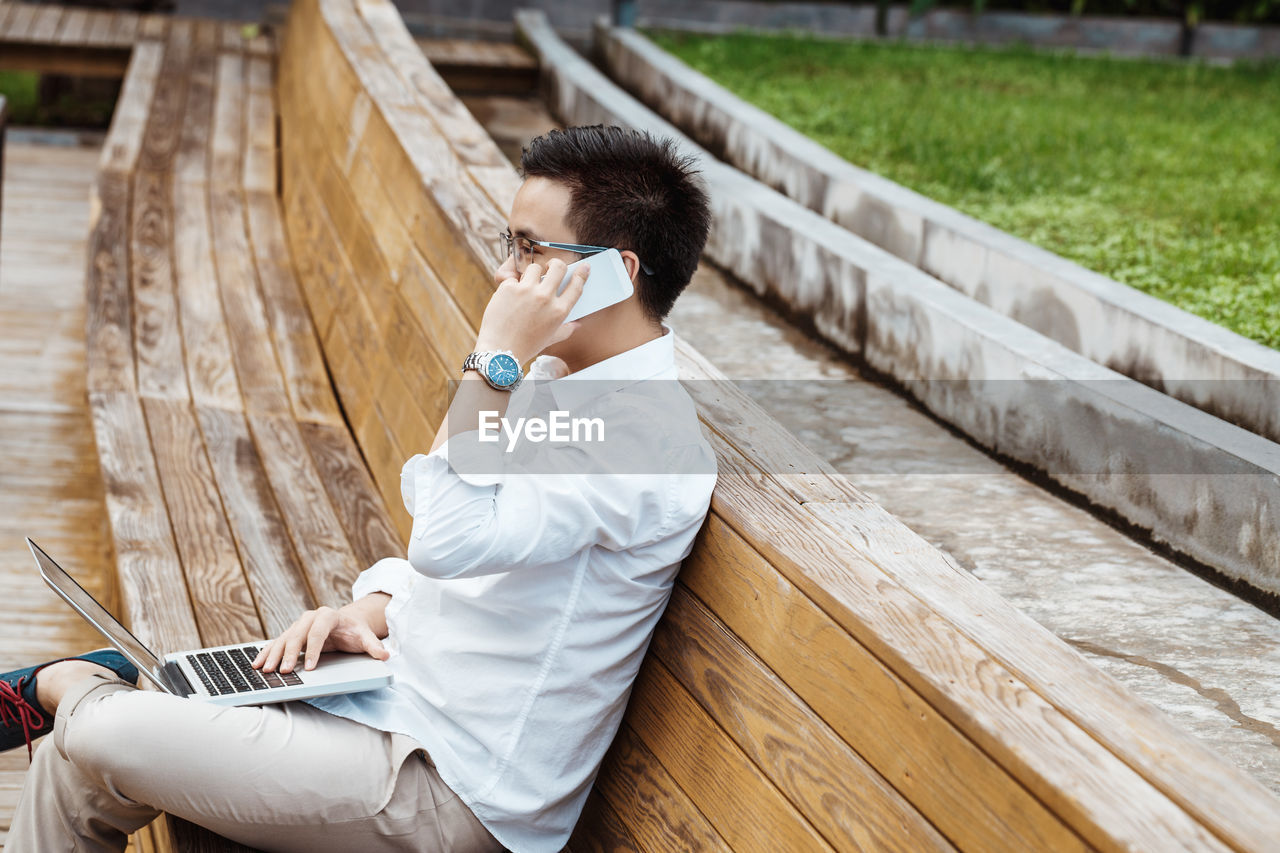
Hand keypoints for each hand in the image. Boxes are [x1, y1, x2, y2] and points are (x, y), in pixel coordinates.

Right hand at [252, 598, 390, 673]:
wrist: (345, 623)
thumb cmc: (355, 631)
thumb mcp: (365, 637)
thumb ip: (374, 646)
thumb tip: (386, 655)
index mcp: (328, 615)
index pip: (318, 632)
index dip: (313, 649)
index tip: (309, 667)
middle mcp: (310, 617)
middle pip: (297, 634)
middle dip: (289, 654)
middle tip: (284, 672)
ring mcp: (299, 624)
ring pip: (283, 638)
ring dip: (273, 654)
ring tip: (265, 670)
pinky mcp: (291, 633)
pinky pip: (276, 642)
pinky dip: (266, 652)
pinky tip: (257, 664)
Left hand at [475, 258, 588, 363]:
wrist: (500, 350)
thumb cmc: (525, 346)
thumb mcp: (550, 339)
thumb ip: (566, 330)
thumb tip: (577, 324)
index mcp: (559, 311)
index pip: (576, 286)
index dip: (581, 274)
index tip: (584, 267)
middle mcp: (545, 298)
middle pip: (558, 267)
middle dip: (555, 264)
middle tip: (550, 267)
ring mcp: (527, 291)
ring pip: (534, 268)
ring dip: (532, 274)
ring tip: (526, 285)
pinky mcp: (509, 287)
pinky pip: (513, 277)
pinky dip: (511, 284)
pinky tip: (508, 297)